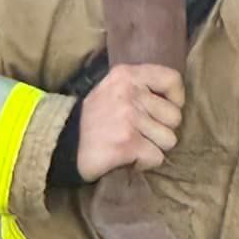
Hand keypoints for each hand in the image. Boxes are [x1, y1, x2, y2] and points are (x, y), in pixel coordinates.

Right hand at [75, 63, 184, 180]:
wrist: (62, 143)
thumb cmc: (95, 118)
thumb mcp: (113, 88)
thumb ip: (141, 86)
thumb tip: (176, 98)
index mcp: (127, 75)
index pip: (172, 79)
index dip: (176, 99)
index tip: (164, 110)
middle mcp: (129, 93)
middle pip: (175, 117)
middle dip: (162, 129)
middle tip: (139, 132)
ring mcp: (128, 118)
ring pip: (169, 140)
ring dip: (154, 147)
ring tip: (132, 144)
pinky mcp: (127, 143)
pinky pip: (156, 157)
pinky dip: (144, 163)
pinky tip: (127, 156)